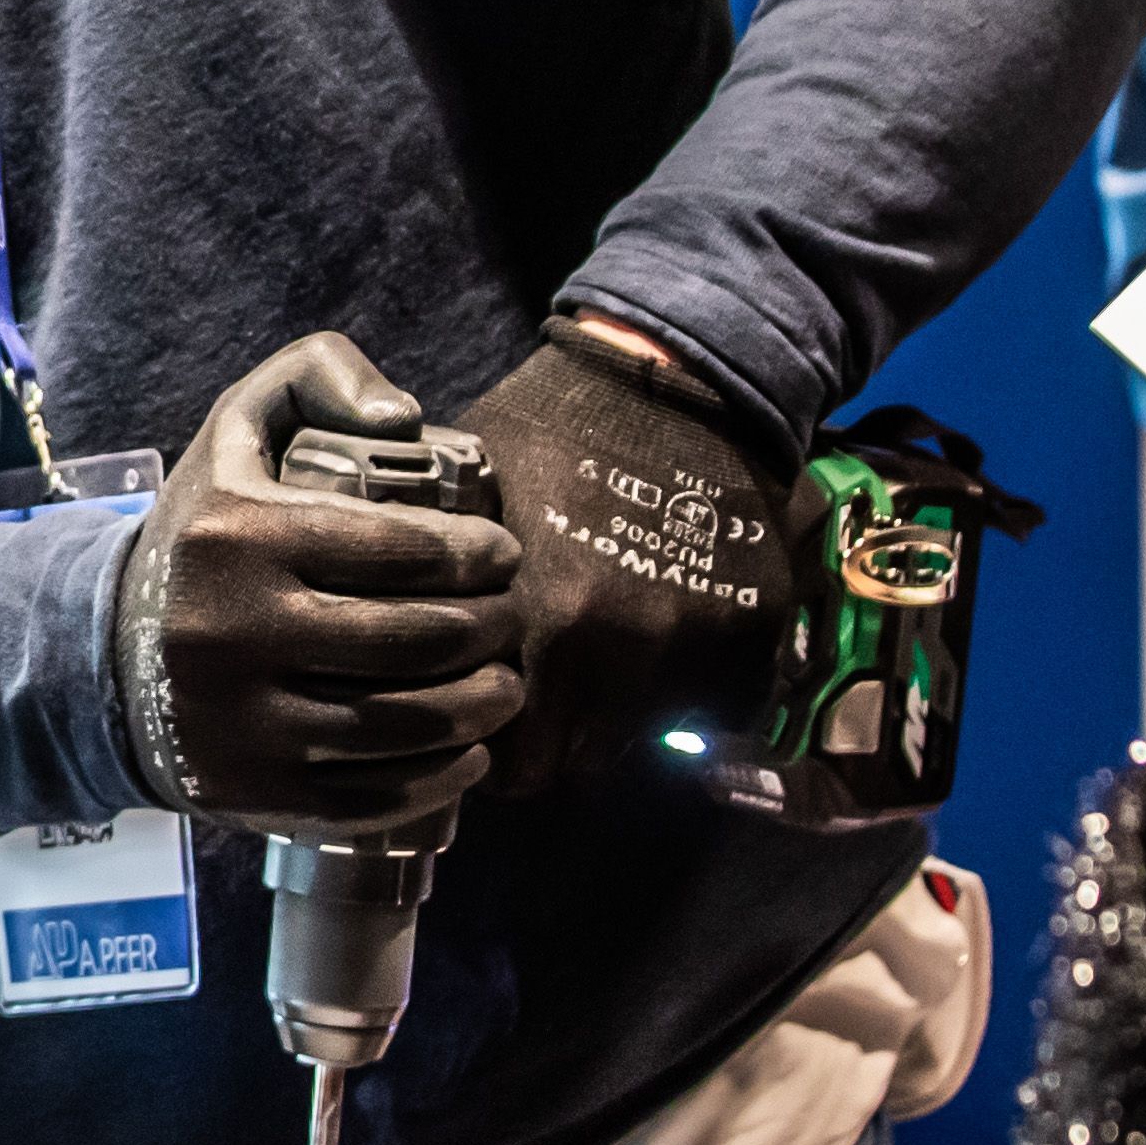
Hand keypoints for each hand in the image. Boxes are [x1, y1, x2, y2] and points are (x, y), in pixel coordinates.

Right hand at [112, 333, 528, 840]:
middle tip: (509, 619)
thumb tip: (405, 418)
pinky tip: (468, 747)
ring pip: (406, 723)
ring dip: (484, 703)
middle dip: (493, 627)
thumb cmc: (205, 537)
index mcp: (238, 537)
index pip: (404, 548)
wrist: (107, 661)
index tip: (502, 554)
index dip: (480, 553)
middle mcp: (232, 632)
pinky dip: (443, 774)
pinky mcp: (251, 791)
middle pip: (418, 638)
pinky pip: (376, 794)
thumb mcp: (237, 429)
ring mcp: (241, 723)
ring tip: (505, 683)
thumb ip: (316, 374)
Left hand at [465, 314, 798, 786]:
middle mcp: (616, 650)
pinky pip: (706, 707)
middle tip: (521, 715)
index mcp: (538, 620)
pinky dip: (674, 693)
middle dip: (536, 752)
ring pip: (632, 745)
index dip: (478, 744)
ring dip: (603, 725)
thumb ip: (442, 581)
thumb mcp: (467, 495)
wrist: (674, 376)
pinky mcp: (751, 637)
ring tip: (581, 680)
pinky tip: (647, 650)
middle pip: (564, 768)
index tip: (468, 721)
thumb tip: (393, 635)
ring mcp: (691, 649)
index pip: (497, 752)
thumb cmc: (553, 422)